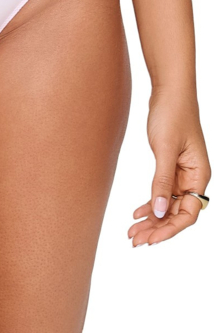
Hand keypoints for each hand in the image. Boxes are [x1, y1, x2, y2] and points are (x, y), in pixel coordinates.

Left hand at [128, 87, 210, 245]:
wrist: (169, 92)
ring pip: (168, 204)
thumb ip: (162, 181)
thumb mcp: (164, 149)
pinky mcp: (171, 166)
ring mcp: (183, 173)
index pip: (188, 213)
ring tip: (132, 232)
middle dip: (157, 229)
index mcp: (199, 175)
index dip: (169, 229)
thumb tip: (160, 211)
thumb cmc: (172, 115)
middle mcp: (194, 178)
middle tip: (134, 240)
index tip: (150, 239)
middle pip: (177, 213)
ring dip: (152, 219)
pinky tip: (137, 213)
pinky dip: (151, 203)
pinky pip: (163, 192)